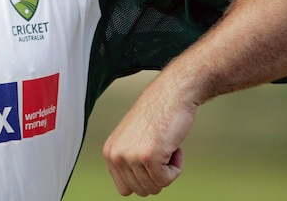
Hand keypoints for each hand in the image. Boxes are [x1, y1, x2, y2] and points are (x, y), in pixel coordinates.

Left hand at [102, 76, 197, 195]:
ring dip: (167, 170)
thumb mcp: (131, 139)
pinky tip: (173, 147)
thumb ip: (126, 161)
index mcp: (109, 152)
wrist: (171, 95)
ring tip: (165, 147)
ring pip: (155, 187)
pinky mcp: (148, 157)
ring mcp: (130, 157)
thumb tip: (130, 188)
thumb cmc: (156, 115)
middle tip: (161, 151)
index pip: (124, 188)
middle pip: (141, 191)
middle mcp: (115, 155)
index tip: (151, 162)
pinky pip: (167, 180)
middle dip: (157, 176)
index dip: (143, 180)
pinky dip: (176, 168)